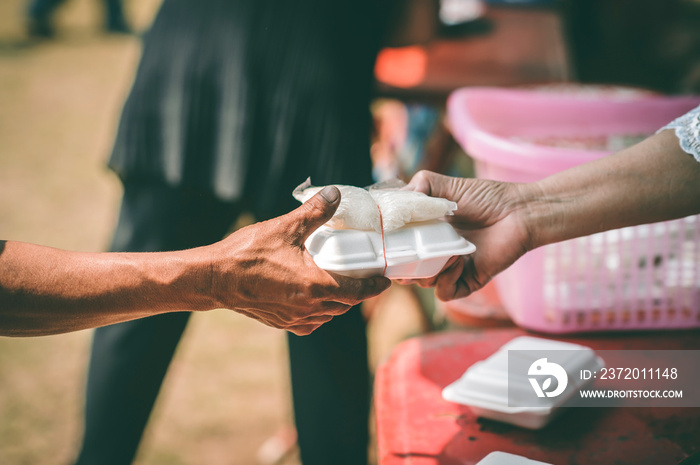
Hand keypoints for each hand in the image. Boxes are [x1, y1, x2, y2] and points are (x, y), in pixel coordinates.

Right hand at [207, 186, 390, 334]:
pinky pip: (310, 321)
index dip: (375, 287)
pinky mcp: (281, 323)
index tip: (386, 281)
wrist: (214, 278)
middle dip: (358, 292)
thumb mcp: (285, 227)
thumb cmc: (247, 254)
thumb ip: (315, 212)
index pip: (358, 292)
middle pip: (345, 304)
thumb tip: (336, 194)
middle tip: (363, 275)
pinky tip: (314, 297)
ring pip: (328, 314)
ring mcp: (294, 318)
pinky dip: (318, 311)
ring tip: (340, 282)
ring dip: (338, 301)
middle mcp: (308, 307)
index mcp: (315, 286)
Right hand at [401, 171, 531, 300]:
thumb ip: (421, 185)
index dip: (389, 246)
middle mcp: (437, 252)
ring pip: (423, 282)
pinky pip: (445, 292)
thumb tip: (399, 197)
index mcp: (428, 232)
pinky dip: (445, 280)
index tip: (381, 239)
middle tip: (400, 252)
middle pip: (406, 269)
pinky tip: (456, 260)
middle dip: (399, 264)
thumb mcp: (448, 186)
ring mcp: (452, 268)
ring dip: (425, 268)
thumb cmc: (488, 197)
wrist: (520, 211)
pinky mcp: (468, 281)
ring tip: (440, 248)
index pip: (400, 245)